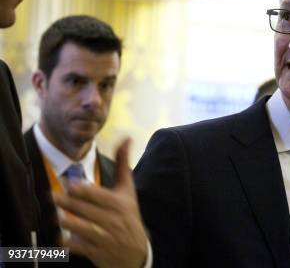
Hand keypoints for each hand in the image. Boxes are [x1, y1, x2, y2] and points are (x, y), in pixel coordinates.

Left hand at [54, 138, 147, 267]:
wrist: (137, 252)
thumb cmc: (129, 216)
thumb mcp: (128, 190)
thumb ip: (123, 164)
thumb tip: (127, 137)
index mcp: (118, 203)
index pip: (96, 194)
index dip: (80, 189)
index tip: (69, 183)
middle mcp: (111, 219)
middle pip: (83, 209)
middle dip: (66, 203)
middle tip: (52, 196)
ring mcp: (103, 237)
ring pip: (79, 227)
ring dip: (65, 221)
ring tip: (56, 216)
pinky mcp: (95, 252)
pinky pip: (76, 246)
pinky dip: (66, 242)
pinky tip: (60, 237)